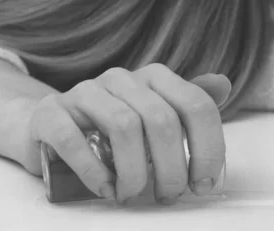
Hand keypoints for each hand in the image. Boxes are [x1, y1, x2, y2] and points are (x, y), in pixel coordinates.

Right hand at [19, 64, 230, 203]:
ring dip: (134, 173)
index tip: (203, 184)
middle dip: (171, 169)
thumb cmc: (109, 126)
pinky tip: (105, 189)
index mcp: (153, 77)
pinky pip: (74, 140)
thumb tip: (223, 86)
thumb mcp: (152, 113)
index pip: (196, 106)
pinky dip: (94, 172)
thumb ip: (186, 105)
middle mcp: (122, 78)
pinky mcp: (50, 112)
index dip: (208, 149)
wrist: (50, 124)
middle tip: (166, 195)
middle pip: (162, 121)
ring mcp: (84, 92)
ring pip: (124, 127)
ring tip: (131, 195)